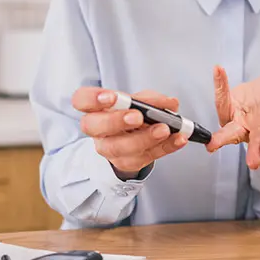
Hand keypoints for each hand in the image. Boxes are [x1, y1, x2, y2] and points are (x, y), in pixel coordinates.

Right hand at [72, 87, 188, 177]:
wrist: (131, 140)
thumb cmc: (129, 116)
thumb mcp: (139, 101)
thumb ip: (151, 99)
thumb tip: (170, 103)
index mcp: (95, 108)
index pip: (82, 100)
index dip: (92, 98)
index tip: (110, 97)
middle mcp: (98, 130)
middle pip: (95, 127)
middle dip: (117, 121)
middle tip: (137, 116)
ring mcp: (111, 149)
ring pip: (120, 147)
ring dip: (144, 138)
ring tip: (164, 129)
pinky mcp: (128, 163)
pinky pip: (146, 157)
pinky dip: (165, 147)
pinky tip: (177, 139)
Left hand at [206, 66, 259, 169]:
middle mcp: (257, 128)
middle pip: (254, 140)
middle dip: (252, 151)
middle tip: (251, 162)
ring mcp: (240, 120)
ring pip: (230, 130)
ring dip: (221, 137)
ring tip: (212, 143)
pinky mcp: (228, 107)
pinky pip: (223, 99)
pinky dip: (221, 85)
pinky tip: (219, 71)